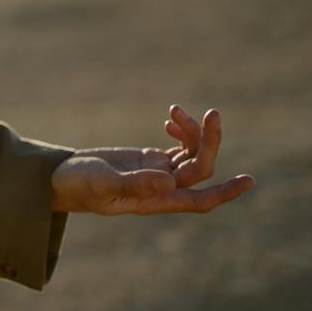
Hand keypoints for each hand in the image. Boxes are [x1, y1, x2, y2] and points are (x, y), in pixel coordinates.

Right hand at [51, 104, 255, 214]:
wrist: (62, 178)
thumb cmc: (78, 185)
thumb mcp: (103, 183)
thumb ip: (135, 184)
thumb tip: (170, 181)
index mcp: (155, 201)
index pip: (200, 200)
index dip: (225, 192)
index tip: (249, 181)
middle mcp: (163, 188)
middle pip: (200, 168)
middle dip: (210, 142)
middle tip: (212, 113)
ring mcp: (158, 173)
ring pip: (191, 153)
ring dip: (193, 131)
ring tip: (174, 109)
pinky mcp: (150, 159)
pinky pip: (179, 146)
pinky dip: (181, 130)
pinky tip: (170, 117)